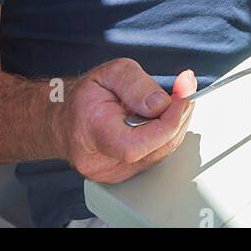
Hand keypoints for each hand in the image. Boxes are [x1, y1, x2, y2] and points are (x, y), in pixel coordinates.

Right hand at [57, 59, 196, 183]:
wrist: (66, 120)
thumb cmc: (85, 97)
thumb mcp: (110, 73)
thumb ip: (136, 84)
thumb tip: (161, 103)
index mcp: (92, 132)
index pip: (135, 145)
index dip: (167, 123)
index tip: (182, 98)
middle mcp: (100, 161)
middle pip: (154, 150)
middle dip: (178, 118)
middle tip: (185, 92)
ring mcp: (111, 174)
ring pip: (159, 155)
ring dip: (175, 127)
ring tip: (175, 102)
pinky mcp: (122, 177)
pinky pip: (155, 158)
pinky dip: (166, 137)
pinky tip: (164, 120)